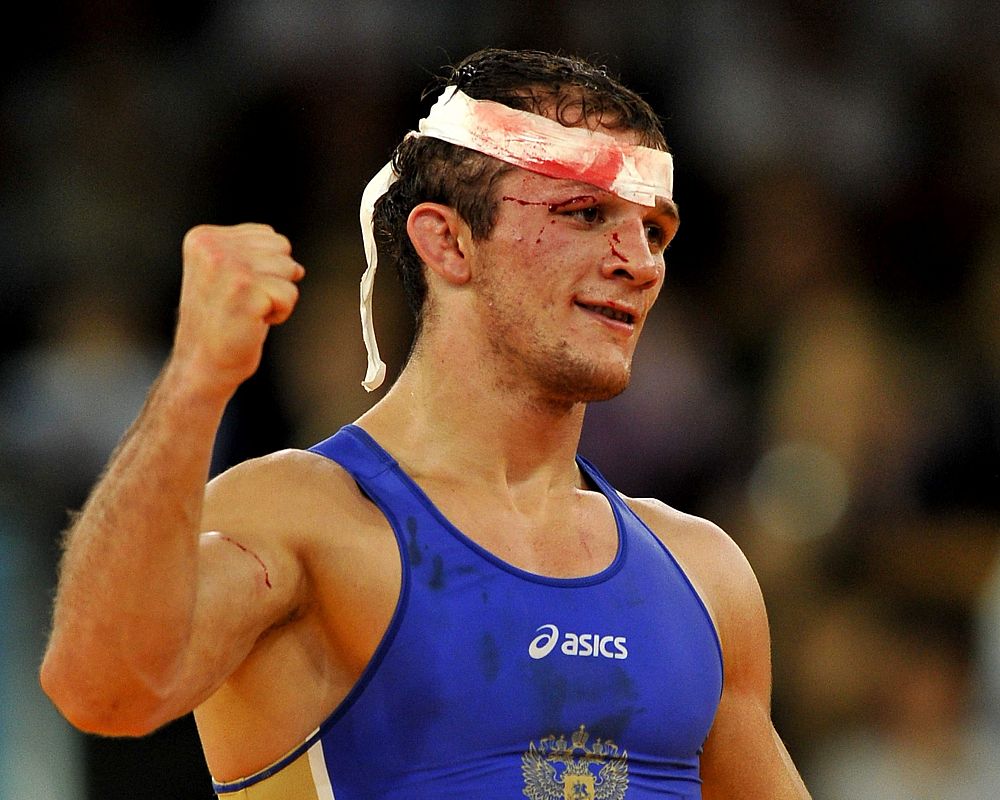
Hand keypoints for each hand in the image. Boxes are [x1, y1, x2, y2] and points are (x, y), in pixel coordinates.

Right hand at [173, 223, 304, 396]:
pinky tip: (253, 322)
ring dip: (276, 296)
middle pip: (282, 248)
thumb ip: (256, 256)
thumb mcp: (228, 275)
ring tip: (248, 312)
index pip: (267, 235)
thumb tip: (298, 267)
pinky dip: (280, 313)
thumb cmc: (220, 323)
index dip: (262, 267)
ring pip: (289, 269)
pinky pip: (290, 294)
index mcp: (204, 237)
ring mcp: (229, 267)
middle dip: (273, 278)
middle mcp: (212, 247)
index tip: (235, 289)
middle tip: (243, 302)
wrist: (202, 364)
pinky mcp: (247, 290)